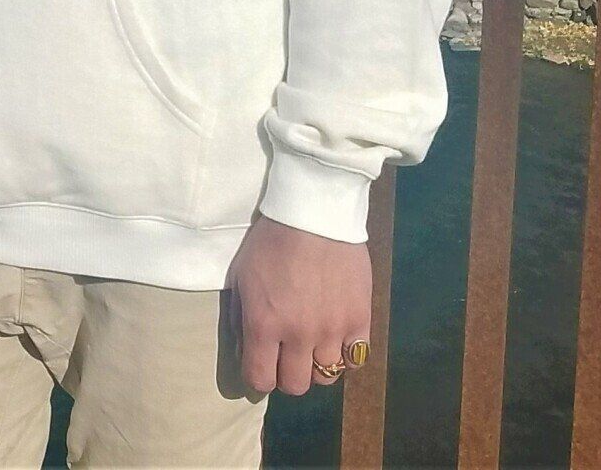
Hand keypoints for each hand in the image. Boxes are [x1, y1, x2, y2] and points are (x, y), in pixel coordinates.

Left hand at [225, 213, 370, 395]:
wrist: (313, 214)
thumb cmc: (270, 242)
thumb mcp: (240, 276)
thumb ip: (240, 318)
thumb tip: (245, 350)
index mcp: (264, 324)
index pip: (260, 380)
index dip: (257, 376)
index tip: (259, 364)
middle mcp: (298, 335)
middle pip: (295, 385)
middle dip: (286, 373)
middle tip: (285, 353)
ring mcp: (332, 331)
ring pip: (326, 376)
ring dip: (315, 363)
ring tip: (312, 342)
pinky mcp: (360, 320)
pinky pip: (355, 360)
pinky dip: (345, 354)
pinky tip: (336, 336)